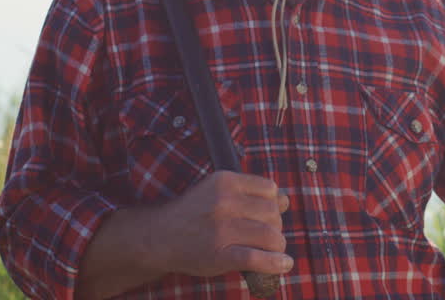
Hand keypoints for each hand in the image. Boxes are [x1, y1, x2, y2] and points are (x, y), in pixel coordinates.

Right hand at [145, 170, 292, 278]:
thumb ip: (248, 192)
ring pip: (271, 235)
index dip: (274, 203)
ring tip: (271, 250)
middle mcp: (225, 202)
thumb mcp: (215, 190)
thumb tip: (285, 200)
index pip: (270, 189)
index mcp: (225, 181)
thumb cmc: (193, 214)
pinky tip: (283, 264)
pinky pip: (257, 258)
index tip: (267, 214)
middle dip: (275, 225)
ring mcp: (222, 229)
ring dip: (277, 245)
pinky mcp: (220, 254)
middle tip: (265, 235)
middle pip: (273, 213)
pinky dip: (275, 263)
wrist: (159, 236)